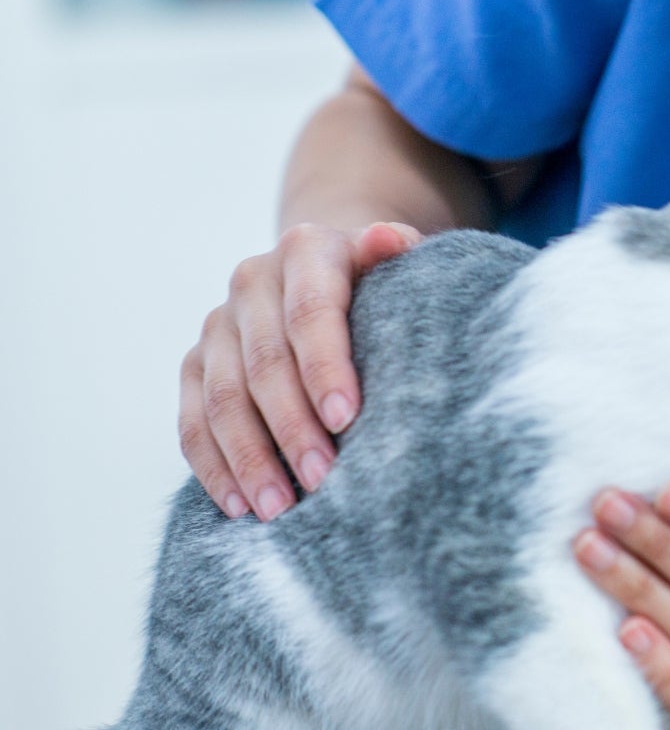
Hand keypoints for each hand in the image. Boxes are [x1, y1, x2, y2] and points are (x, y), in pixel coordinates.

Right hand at [179, 221, 421, 519]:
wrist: (326, 271)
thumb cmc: (380, 281)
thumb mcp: (397, 263)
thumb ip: (398, 253)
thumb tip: (388, 239)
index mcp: (306, 252)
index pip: (310, 313)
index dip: (325, 367)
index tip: (347, 418)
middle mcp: (252, 283)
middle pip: (264, 364)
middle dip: (292, 427)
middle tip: (323, 479)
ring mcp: (217, 325)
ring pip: (221, 399)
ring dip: (249, 458)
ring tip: (279, 507)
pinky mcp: (194, 364)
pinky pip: (193, 421)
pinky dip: (214, 466)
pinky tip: (239, 503)